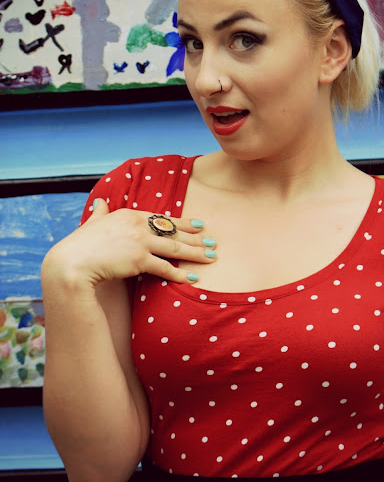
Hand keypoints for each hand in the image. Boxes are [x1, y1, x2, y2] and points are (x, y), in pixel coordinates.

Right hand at [43, 198, 215, 286]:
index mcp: (129, 215)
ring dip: (195, 254)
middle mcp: (138, 225)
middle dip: (196, 238)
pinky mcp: (139, 260)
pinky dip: (180, 274)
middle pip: (173, 232)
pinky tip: (193, 278)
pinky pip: (165, 268)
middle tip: (213, 242)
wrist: (72, 262)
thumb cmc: (79, 245)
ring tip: (211, 258)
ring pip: (175, 248)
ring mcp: (140, 242)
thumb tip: (100, 203)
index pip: (162, 218)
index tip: (199, 224)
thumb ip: (100, 213)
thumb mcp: (92, 224)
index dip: (183, 222)